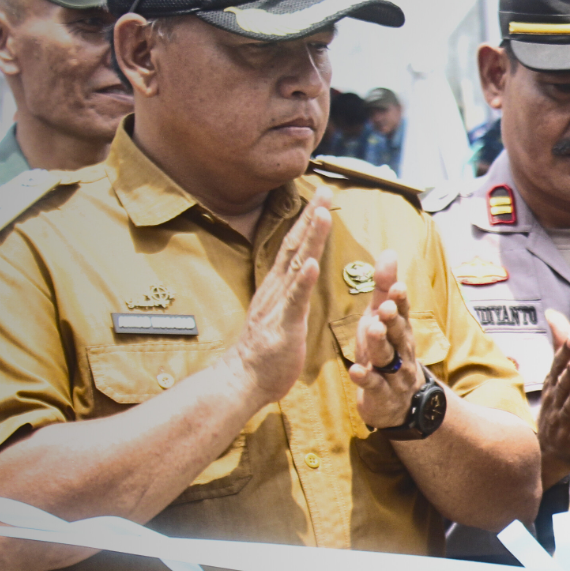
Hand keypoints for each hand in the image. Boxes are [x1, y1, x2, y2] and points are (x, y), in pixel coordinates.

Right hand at [228, 185, 331, 405]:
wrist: (243, 379)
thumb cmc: (265, 352)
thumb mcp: (281, 315)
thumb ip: (291, 294)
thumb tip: (299, 277)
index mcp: (278, 287)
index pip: (295, 247)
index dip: (308, 222)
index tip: (322, 198)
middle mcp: (276, 289)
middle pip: (295, 245)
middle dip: (312, 217)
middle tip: (326, 190)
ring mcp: (278, 304)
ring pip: (296, 265)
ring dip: (310, 238)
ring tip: (322, 213)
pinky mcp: (283, 324)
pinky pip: (294, 299)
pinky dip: (303, 280)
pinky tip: (312, 262)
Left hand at [346, 249, 424, 428]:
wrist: (398, 402)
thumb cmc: (387, 350)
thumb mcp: (383, 317)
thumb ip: (384, 287)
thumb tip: (389, 251)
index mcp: (401, 329)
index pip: (403, 312)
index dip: (400, 300)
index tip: (397, 286)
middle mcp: (401, 350)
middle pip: (398, 333)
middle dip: (393, 320)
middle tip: (385, 307)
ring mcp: (392, 373)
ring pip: (388, 357)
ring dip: (380, 344)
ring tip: (373, 330)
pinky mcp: (380, 394)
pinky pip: (373, 386)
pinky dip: (365, 378)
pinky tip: (355, 370)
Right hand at [537, 310, 569, 480]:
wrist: (548, 452)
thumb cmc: (557, 404)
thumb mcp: (557, 374)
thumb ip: (559, 345)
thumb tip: (553, 313)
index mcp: (555, 383)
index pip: (559, 364)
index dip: (566, 352)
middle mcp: (556, 400)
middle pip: (563, 385)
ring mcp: (563, 422)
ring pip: (568, 410)